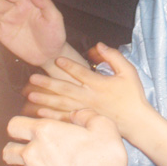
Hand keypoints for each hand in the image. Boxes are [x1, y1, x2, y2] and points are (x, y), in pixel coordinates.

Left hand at [2, 109, 127, 165]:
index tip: (32, 130)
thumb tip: (75, 115)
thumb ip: (86, 115)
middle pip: (7, 149)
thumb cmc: (104, 160)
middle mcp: (32, 154)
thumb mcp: (103, 126)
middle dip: (17, 147)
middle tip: (32, 148)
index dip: (21, 125)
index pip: (14, 125)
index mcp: (46, 132)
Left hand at [26, 43, 150, 139]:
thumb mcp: (128, 71)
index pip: (81, 73)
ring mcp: (86, 111)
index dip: (69, 66)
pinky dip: (52, 116)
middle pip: (66, 89)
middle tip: (33, 78)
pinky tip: (40, 113)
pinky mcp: (85, 120)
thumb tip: (99, 45)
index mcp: (100, 84)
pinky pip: (65, 118)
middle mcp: (90, 98)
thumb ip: (113, 56)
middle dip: (48, 83)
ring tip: (31, 95)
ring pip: (62, 105)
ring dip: (45, 100)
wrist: (136, 120)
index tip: (57, 59)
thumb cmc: (132, 94)